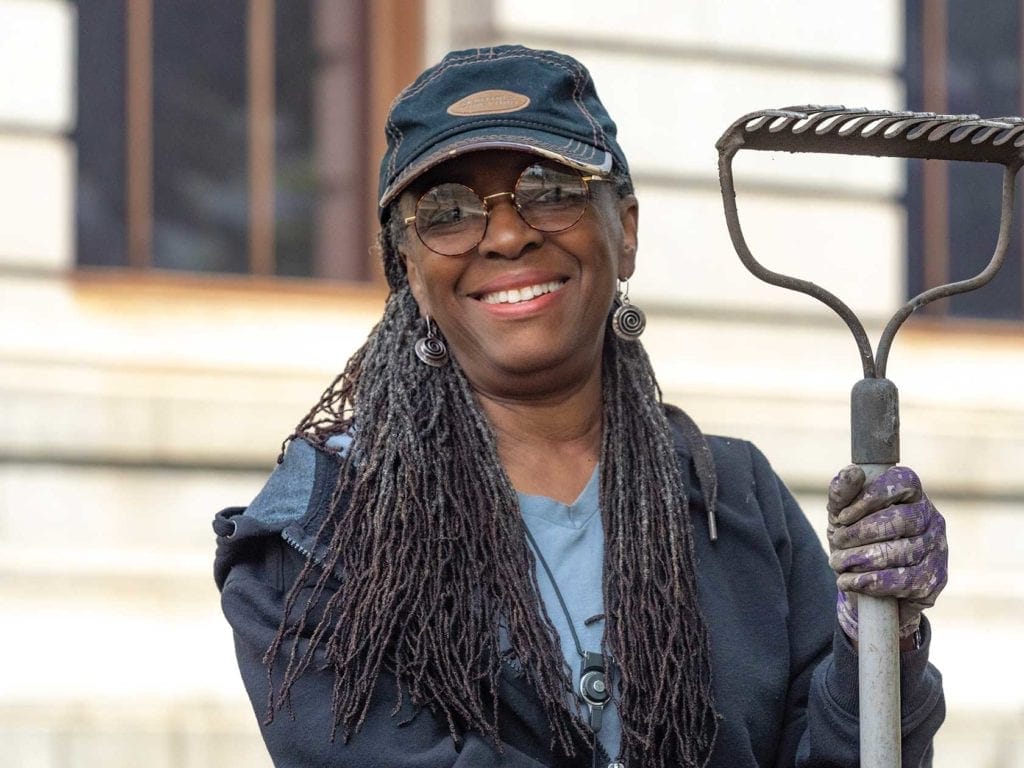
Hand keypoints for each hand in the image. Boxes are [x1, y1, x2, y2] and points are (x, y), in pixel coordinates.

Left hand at [826, 465, 947, 641]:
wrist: (864, 582)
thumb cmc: (854, 539)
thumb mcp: (841, 515)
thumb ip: (842, 493)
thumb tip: (852, 472)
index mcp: (911, 493)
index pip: (903, 481)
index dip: (871, 496)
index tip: (842, 516)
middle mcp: (931, 517)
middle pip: (900, 519)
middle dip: (860, 533)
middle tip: (837, 541)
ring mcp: (937, 548)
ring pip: (900, 552)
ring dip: (859, 559)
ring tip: (838, 563)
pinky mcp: (934, 579)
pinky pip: (903, 581)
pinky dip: (870, 582)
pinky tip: (848, 581)